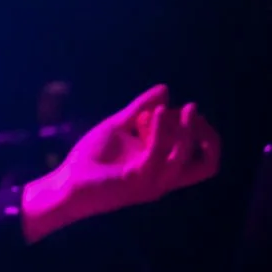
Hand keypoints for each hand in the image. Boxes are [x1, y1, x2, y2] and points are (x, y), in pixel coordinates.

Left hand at [21, 84, 218, 243]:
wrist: (65, 182)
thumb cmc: (90, 159)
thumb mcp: (118, 127)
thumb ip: (140, 109)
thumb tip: (165, 89)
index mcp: (164, 170)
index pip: (205, 161)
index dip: (206, 135)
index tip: (188, 111)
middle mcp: (164, 179)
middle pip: (207, 164)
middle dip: (207, 134)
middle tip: (191, 111)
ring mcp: (151, 182)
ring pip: (183, 156)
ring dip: (185, 129)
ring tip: (179, 107)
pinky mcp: (135, 179)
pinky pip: (157, 153)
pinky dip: (160, 130)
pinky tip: (155, 112)